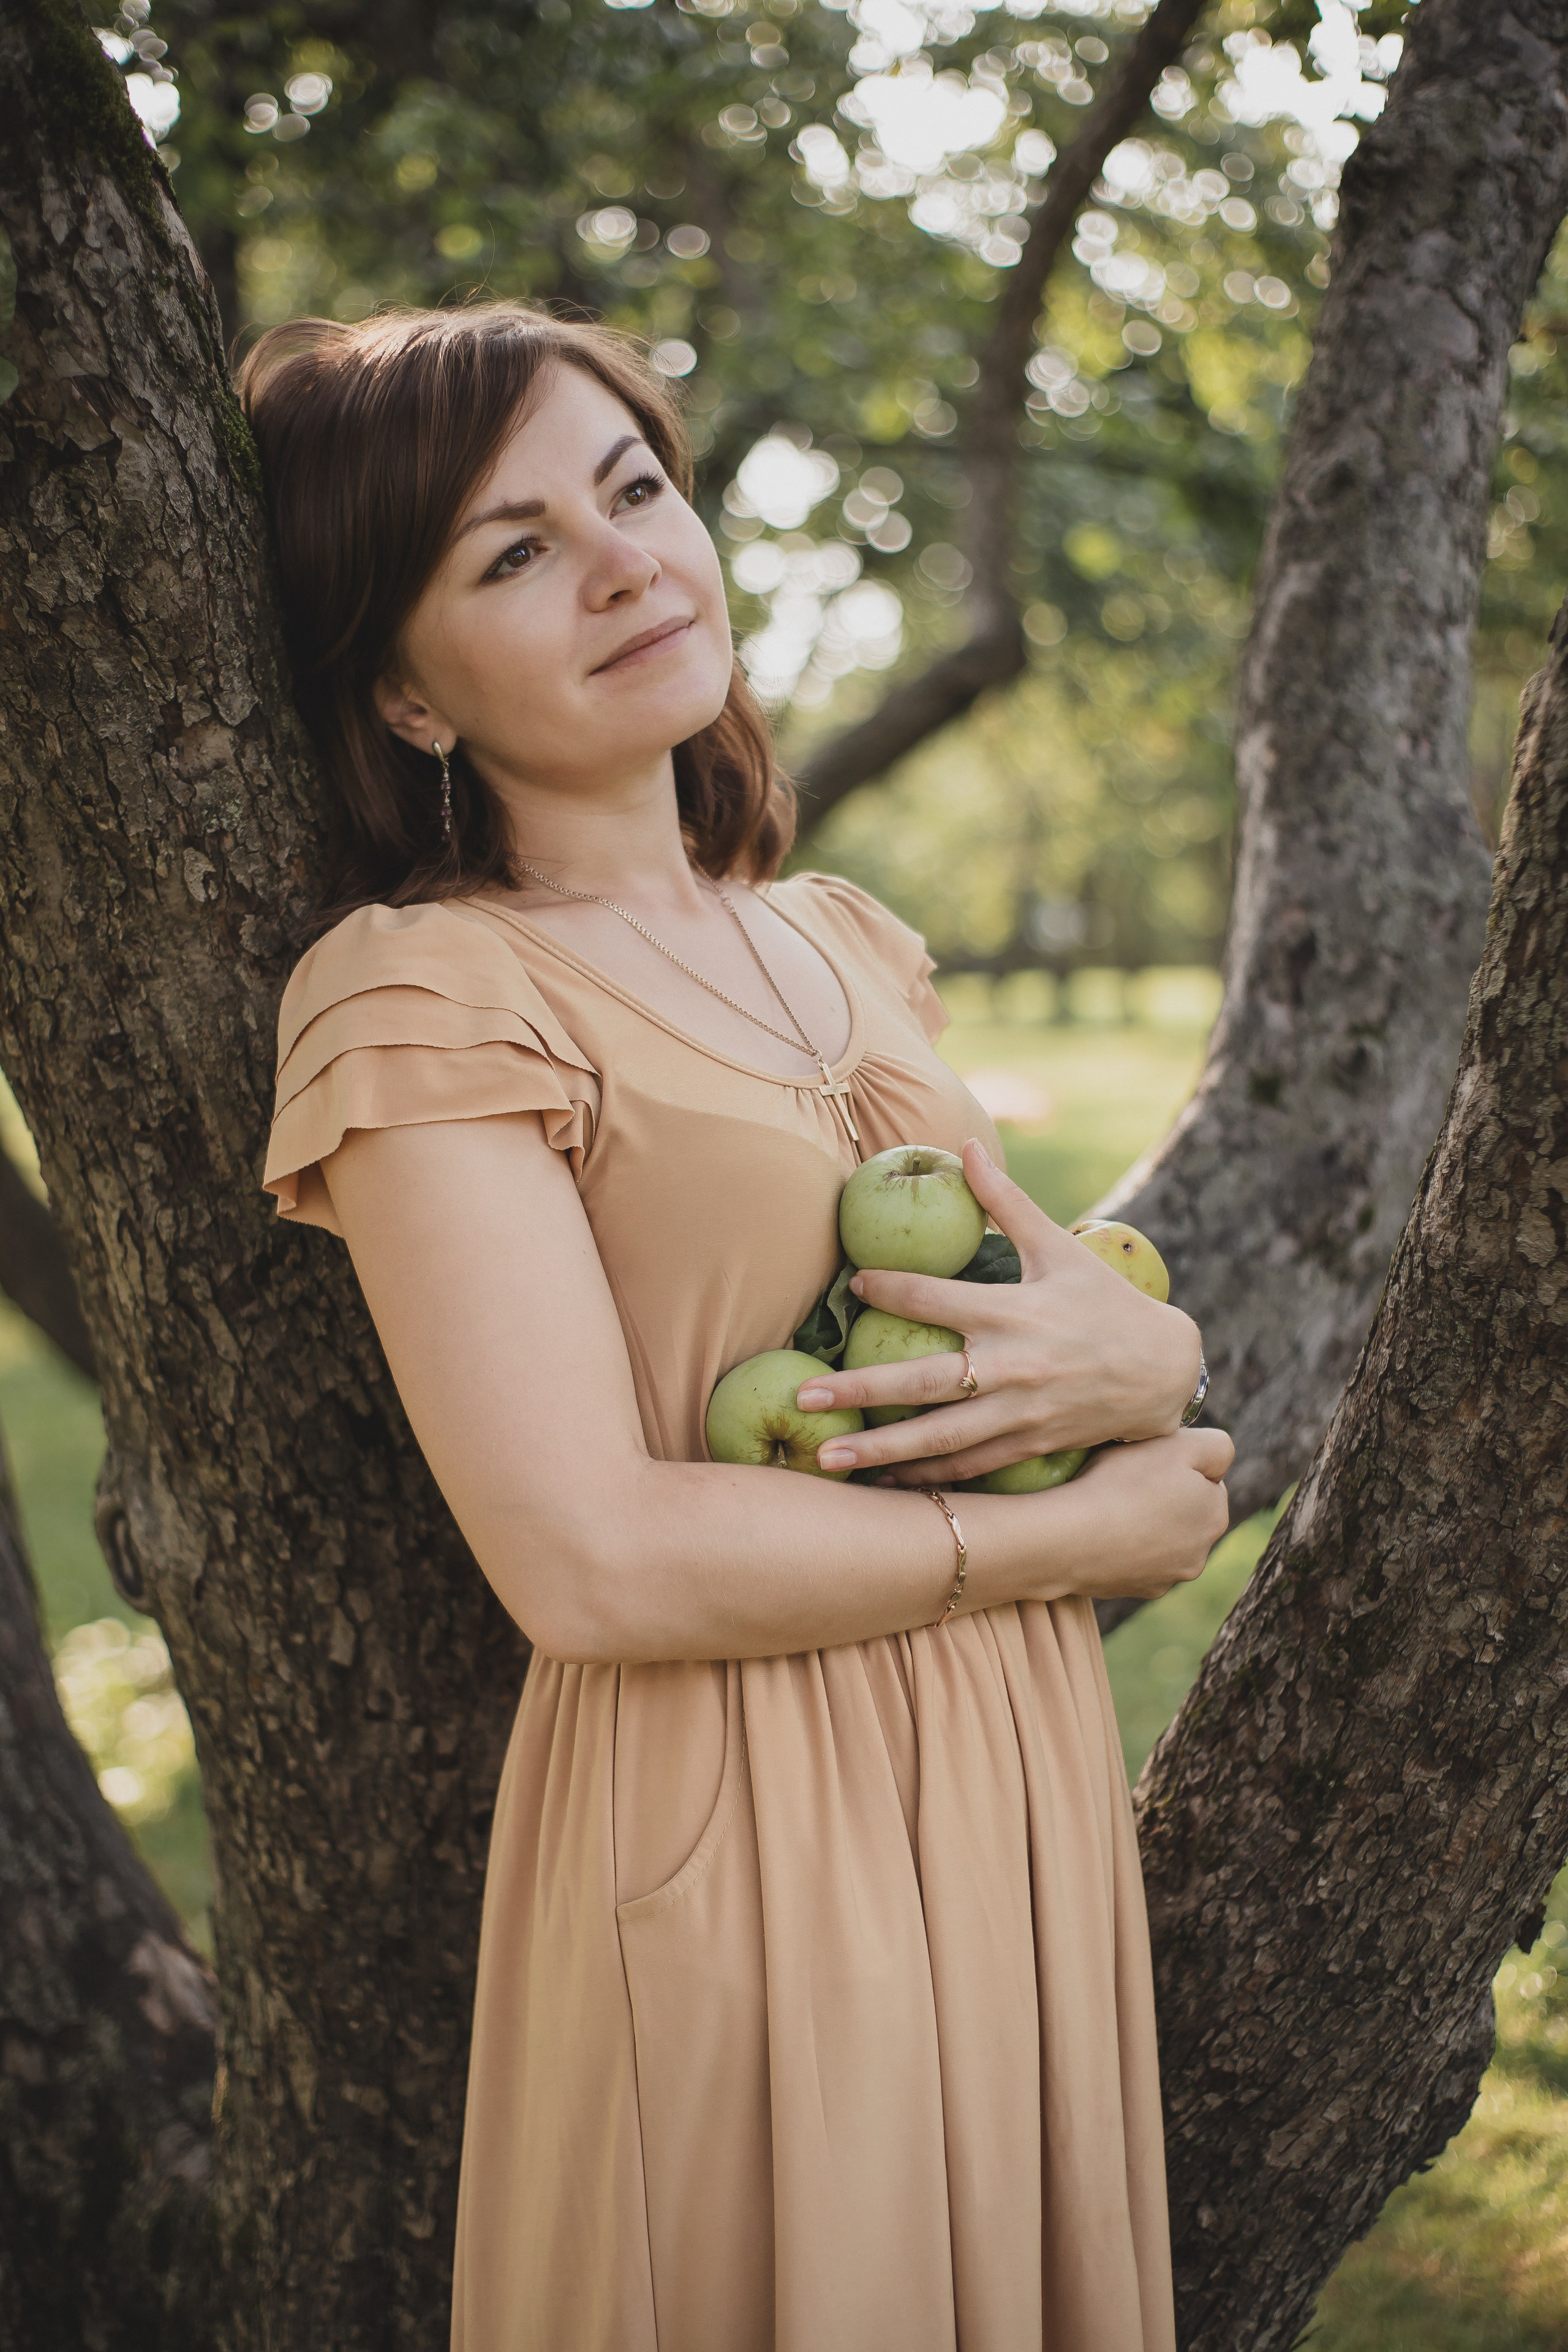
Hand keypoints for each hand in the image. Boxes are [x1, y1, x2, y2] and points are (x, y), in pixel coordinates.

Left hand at [798, 1139, 1203, 1484]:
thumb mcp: (1061, 1248)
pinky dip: (924, 1479)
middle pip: (923, 1382)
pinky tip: (881, 1486)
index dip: (890, 1289)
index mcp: (1014, 1312)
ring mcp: (1019, 1413)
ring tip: (823, 1459)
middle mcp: (1012, 1367)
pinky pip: (967, 1467)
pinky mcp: (1029, 1446)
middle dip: (860, 1391)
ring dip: (879, 1451)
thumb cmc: (1104, 1303)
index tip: (851, 1284)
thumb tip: (968, 1145)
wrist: (1164, 1371)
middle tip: (802, 1397)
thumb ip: (1008, 1203)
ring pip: (938, 1439)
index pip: (937, 1299)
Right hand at [1035, 1427, 1234, 1600]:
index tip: (1147, 1463)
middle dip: (1165, 1499)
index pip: (1204, 1479)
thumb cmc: (1123, 1483)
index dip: (1176, 1465)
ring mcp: (1169, 1577)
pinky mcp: (1139, 1591)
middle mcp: (1201, 1553)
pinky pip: (1137, 1563)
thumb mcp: (1178, 1444)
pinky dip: (1125, 1550)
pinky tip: (1103, 1536)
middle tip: (1128, 1483)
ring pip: (1162, 1540)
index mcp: (1215, 1514)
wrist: (1071, 1539)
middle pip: (1185, 1513)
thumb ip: (1215, 1447)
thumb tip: (1219, 1458)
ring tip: (1112, 1510)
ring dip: (1146, 1526)